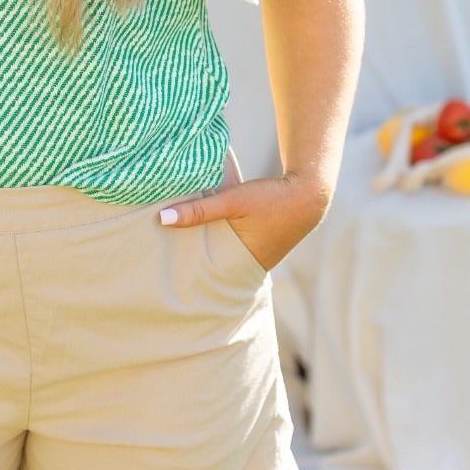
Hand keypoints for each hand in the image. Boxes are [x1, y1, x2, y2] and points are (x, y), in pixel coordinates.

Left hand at [156, 170, 331, 271]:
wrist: (310, 193)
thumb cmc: (272, 198)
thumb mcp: (233, 201)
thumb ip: (199, 210)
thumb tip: (162, 219)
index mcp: (242, 263)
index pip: (205, 276)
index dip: (184, 275)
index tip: (159, 272)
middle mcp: (248, 266)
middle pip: (211, 268)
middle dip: (190, 265)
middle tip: (159, 262)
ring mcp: (254, 257)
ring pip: (220, 256)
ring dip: (204, 251)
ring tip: (173, 249)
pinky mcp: (257, 245)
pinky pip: (230, 247)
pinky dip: (216, 241)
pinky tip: (199, 234)